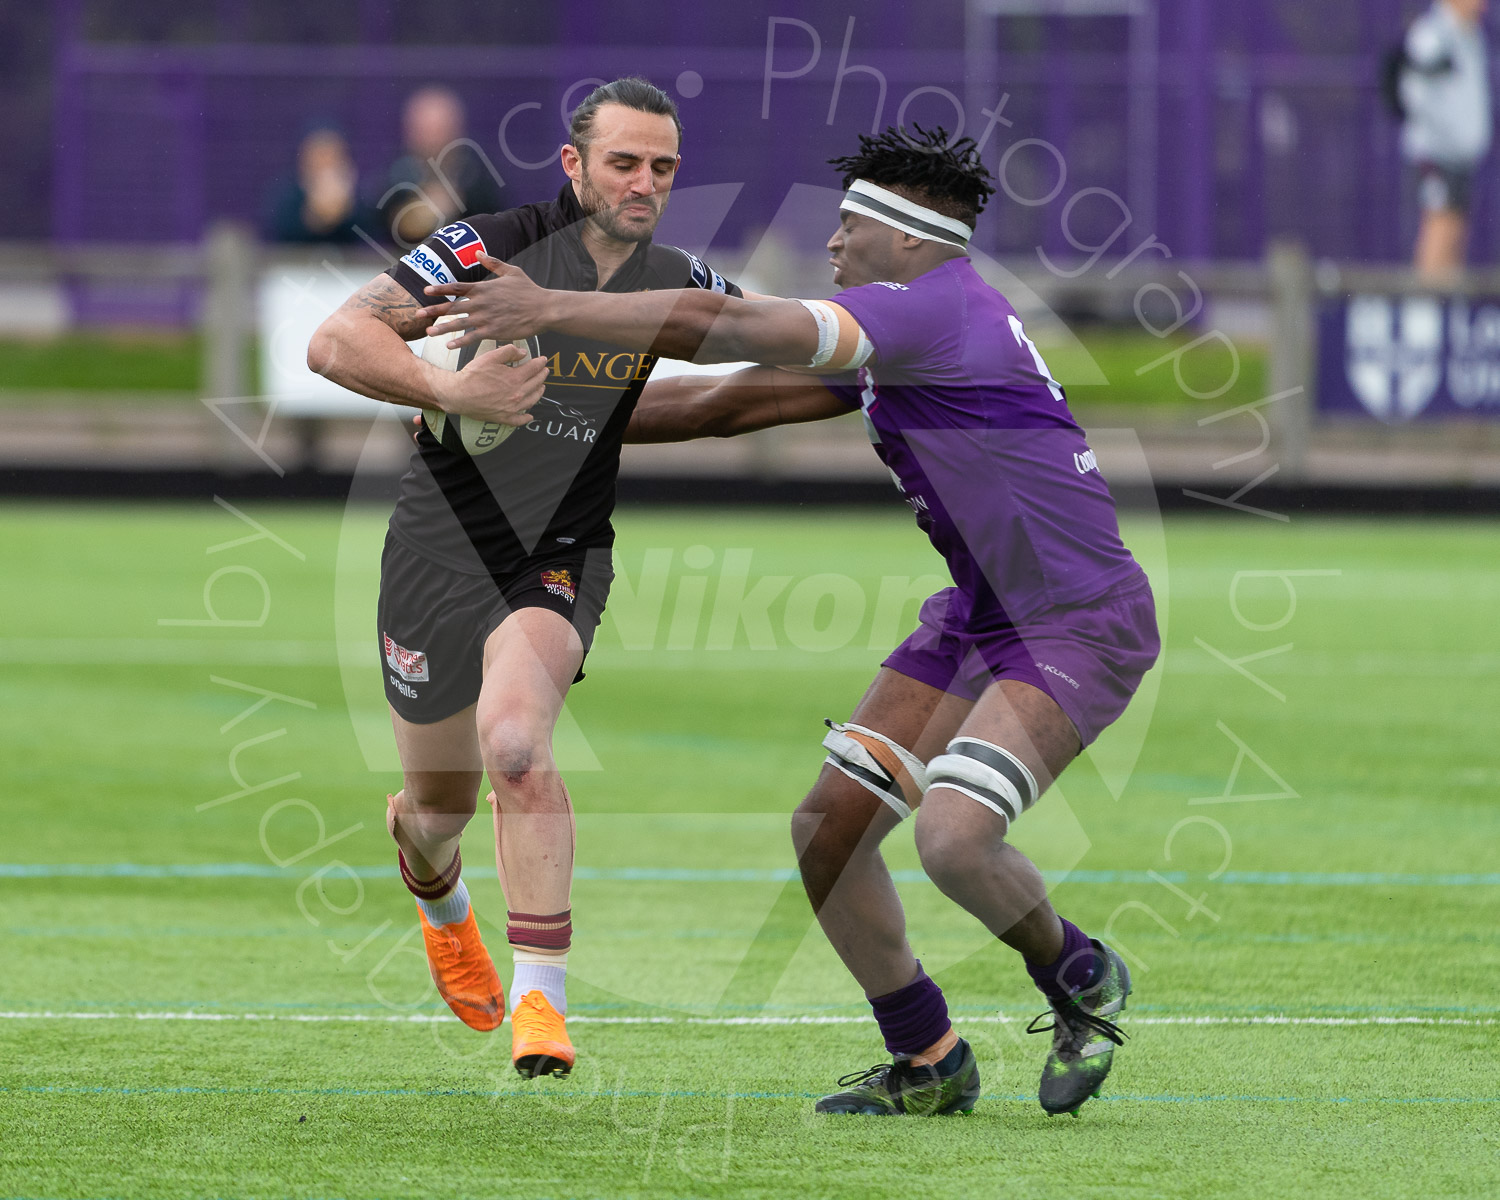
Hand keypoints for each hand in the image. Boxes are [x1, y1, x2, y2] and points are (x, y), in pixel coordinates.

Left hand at [418, 255, 551, 347]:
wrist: (543, 308)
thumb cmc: (529, 290)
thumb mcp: (511, 271)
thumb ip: (492, 263)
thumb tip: (477, 254)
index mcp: (483, 288)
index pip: (456, 287)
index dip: (439, 289)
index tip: (425, 291)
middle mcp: (481, 302)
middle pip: (452, 306)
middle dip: (433, 310)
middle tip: (417, 314)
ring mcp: (486, 317)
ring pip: (458, 323)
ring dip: (442, 328)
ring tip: (428, 332)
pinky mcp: (493, 331)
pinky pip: (472, 337)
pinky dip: (460, 342)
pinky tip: (449, 345)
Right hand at [424, 342, 548, 426]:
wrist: (458, 394)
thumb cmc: (473, 375)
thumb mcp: (490, 357)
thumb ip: (508, 352)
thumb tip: (523, 353)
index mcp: (515, 378)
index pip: (534, 369)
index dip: (540, 362)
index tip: (543, 359)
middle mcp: (517, 394)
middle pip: (536, 384)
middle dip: (542, 376)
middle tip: (544, 371)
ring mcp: (512, 408)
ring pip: (532, 400)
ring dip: (539, 393)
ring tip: (541, 387)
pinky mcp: (504, 417)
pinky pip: (520, 420)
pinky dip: (526, 418)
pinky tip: (530, 415)